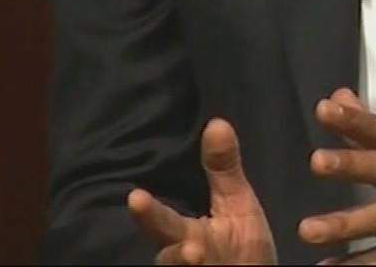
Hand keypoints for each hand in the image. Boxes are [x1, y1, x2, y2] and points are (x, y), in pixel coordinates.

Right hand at [127, 118, 276, 264]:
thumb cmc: (241, 243)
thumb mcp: (237, 204)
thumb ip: (223, 169)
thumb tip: (217, 123)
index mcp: (182, 230)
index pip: (159, 218)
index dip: (147, 210)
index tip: (135, 196)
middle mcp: (176, 252)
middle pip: (163, 251)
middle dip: (165, 244)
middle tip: (165, 230)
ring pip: (174, 265)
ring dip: (182, 260)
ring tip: (195, 252)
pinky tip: (201, 261)